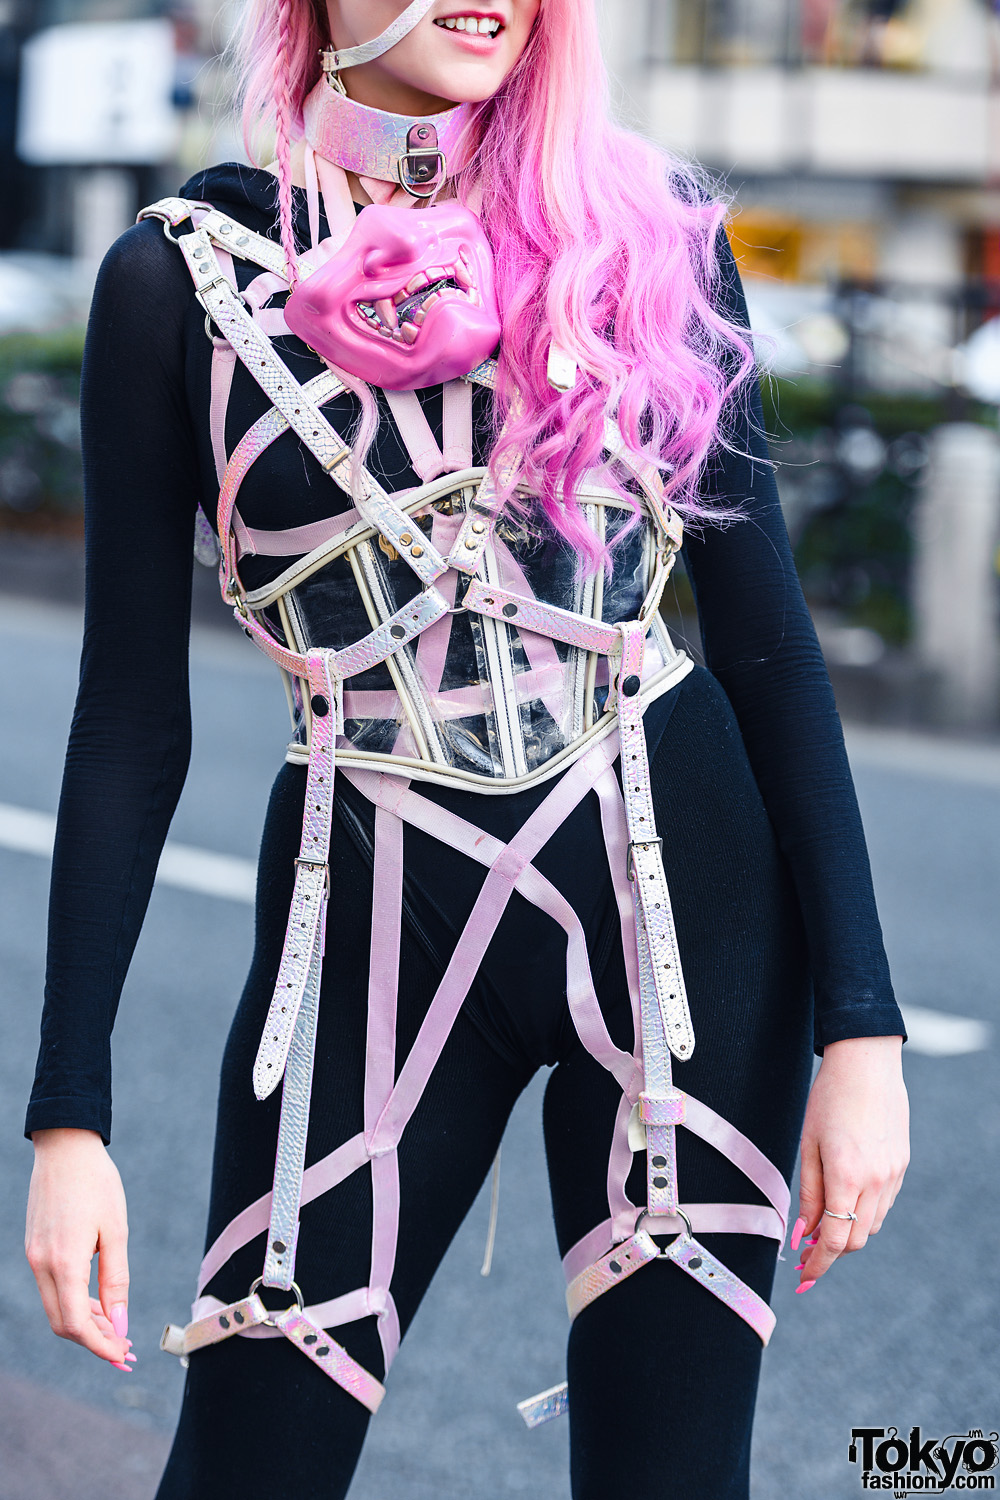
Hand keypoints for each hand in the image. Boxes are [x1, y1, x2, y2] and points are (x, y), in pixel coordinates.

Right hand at [25, 1128, 134, 1369]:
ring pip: (56, 1308)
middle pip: (62, 1324)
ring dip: (84, 1323)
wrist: (65, 1148)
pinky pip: (52, 1289)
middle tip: (124, 1348)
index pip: (76, 1324)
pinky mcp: (35, 1249)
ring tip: (116, 1329)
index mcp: (63, 1262)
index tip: (123, 1355)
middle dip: (92, 1341)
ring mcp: (34, 1258)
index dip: (99, 1346)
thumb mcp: (116, 1231)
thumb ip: (117, 1279)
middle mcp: (41, 1265)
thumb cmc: (97, 1183)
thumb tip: (119, 1323)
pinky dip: (74, 1302)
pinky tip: (98, 1302)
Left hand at [790, 1035, 908, 1290]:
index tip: (804, 1277)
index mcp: (847, 1176)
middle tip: (806, 1251)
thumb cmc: (829, 1098)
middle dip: (832, 1252)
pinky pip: (883, 1203)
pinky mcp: (901, 1165)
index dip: (819, 1264)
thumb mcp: (808, 1144)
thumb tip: (804, 1232)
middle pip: (857, 1240)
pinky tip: (845, 1200)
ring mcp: (893, 1174)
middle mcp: (876, 1181)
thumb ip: (809, 1192)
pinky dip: (864, 1212)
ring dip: (849, 1232)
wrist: (867, 1064)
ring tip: (822, 1224)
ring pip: (872, 1224)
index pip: (836, 1241)